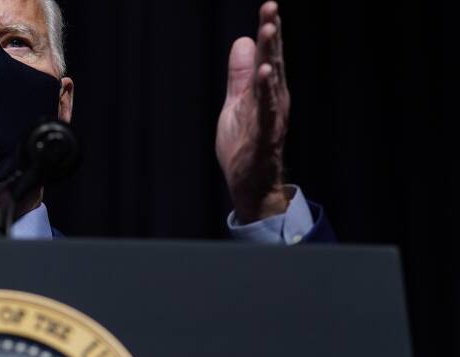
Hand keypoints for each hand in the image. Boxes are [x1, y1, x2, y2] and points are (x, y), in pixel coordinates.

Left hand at [216, 2, 290, 222]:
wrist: (251, 183)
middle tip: (271, 7)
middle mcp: (275, 100)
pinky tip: (266, 74)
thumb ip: (240, 74)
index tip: (269, 5)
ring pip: (272, 82)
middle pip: (274, 61)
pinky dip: (266, 92)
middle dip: (272, 34)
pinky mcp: (264, 135)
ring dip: (271, 55)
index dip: (269, 30)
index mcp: (267, 91)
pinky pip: (266, 111)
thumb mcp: (237, 103)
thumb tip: (244, 40)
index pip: (269, 56)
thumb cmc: (246, 143)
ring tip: (268, 30)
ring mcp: (271, 117)